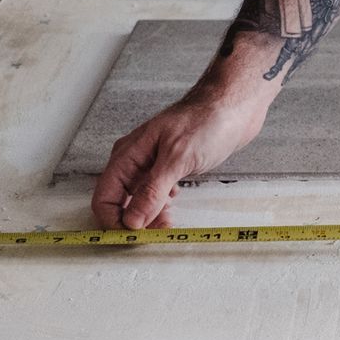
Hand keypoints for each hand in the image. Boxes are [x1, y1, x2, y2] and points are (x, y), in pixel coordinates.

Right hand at [91, 84, 272, 229]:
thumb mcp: (177, 159)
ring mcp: (152, 162)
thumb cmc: (207, 121)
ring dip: (149, 214)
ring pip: (138, 198)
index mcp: (128, 154)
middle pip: (119, 200)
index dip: (114, 220)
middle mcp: (135, 159)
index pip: (104, 196)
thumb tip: (132, 220)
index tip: (135, 235)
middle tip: (159, 230)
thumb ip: (152, 191)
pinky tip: (175, 202)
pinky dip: (162, 204)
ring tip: (169, 220)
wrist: (235, 105)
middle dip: (134, 220)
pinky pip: (155, 192)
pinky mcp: (170, 165)